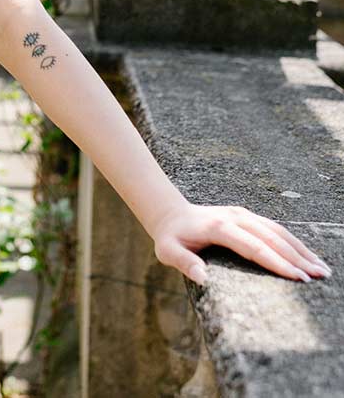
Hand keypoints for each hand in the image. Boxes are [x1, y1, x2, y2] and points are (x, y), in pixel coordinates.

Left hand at [151, 201, 332, 284]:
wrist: (170, 213)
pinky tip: (307, 255)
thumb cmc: (171, 238)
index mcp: (219, 228)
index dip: (277, 262)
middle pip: (272, 238)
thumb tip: (203, 278)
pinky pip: (274, 228)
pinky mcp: (247, 216)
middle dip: (297, 258)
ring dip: (301, 249)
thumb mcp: (168, 251)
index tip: (298, 277)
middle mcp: (235, 217)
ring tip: (322, 268)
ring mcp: (242, 214)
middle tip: (319, 277)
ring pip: (277, 231)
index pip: (254, 247)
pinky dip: (293, 241)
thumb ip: (184, 263)